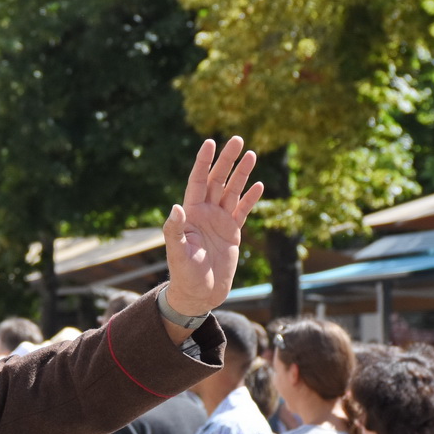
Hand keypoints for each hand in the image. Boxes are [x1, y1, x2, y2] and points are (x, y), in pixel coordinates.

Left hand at [163, 137, 263, 317]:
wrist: (200, 294)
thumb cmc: (184, 275)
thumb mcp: (177, 253)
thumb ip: (175, 230)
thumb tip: (176, 207)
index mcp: (190, 214)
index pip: (197, 181)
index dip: (203, 162)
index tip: (210, 142)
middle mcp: (205, 213)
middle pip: (217, 181)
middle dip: (226, 161)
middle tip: (237, 140)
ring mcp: (220, 222)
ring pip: (232, 192)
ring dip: (241, 174)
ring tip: (251, 154)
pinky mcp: (232, 233)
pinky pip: (242, 211)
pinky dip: (250, 199)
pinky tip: (259, 185)